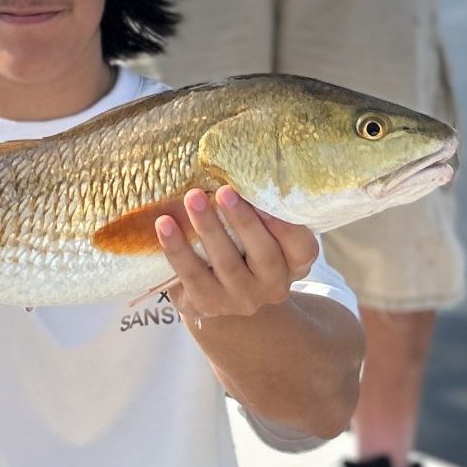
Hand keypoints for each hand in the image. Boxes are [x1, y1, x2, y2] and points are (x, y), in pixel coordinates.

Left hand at [157, 186, 318, 327]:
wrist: (217, 292)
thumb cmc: (242, 247)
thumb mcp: (261, 231)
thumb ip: (258, 207)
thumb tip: (236, 162)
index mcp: (292, 263)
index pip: (302, 249)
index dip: (287, 227)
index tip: (265, 200)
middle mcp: (273, 285)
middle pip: (265, 255)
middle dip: (244, 221)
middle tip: (225, 191)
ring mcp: (240, 298)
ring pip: (227, 264)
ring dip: (209, 228)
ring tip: (192, 197)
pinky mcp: (207, 303)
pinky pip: (191, 275)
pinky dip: (177, 248)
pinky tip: (164, 224)